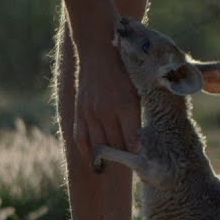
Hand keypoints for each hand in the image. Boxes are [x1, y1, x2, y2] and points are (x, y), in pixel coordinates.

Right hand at [72, 38, 140, 170]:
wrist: (97, 53)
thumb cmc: (122, 72)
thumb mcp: (137, 90)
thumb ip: (137, 114)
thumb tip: (139, 139)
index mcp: (126, 106)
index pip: (131, 140)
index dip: (136, 153)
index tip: (140, 160)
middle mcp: (107, 112)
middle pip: (115, 145)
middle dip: (122, 158)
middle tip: (128, 165)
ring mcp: (91, 113)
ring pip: (98, 145)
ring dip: (105, 158)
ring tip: (110, 167)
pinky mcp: (79, 112)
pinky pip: (81, 138)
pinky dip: (87, 151)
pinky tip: (92, 159)